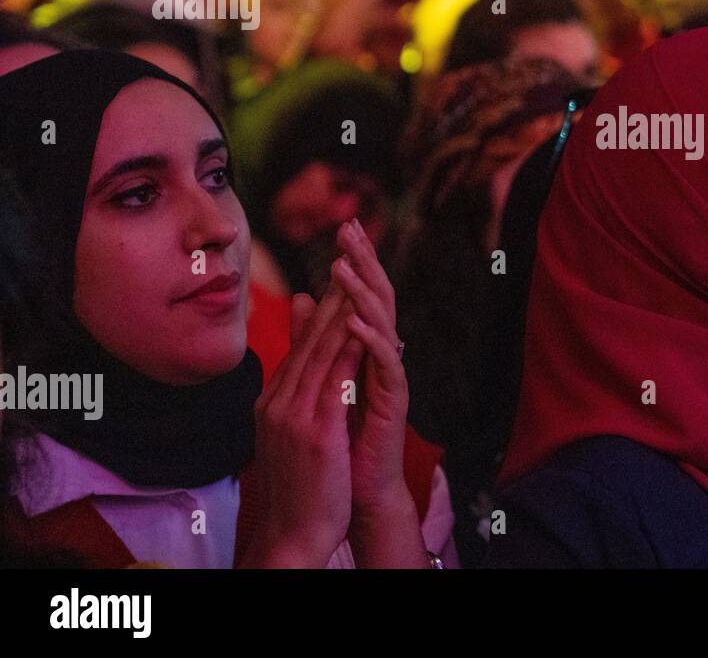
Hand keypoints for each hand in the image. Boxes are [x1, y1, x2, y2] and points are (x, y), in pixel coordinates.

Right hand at [242, 280, 361, 567]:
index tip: (341, 272)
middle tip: (347, 255)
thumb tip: (306, 384)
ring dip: (341, 309)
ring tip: (357, 274)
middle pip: (309, 338)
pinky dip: (347, 349)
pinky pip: (334, 380)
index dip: (324, 306)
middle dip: (332, 294)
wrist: (291, 536)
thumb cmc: (299, 488)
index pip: (302, 344)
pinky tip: (363, 326)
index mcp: (274, 401)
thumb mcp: (294, 435)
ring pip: (320, 350)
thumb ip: (300, 397)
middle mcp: (279, 401)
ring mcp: (294, 414)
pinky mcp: (315, 431)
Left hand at [330, 218, 410, 518]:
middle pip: (377, 297)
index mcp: (365, 348)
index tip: (343, 226)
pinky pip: (384, 364)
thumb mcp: (320, 377)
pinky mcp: (393, 401)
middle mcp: (382, 356)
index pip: (361, 293)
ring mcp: (389, 377)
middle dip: (364, 261)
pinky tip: (355, 322)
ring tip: (343, 266)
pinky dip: (370, 340)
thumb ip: (317, 338)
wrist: (355, 491)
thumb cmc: (340, 437)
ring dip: (361, 293)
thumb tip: (305, 299)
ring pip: (382, 323)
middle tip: (350, 227)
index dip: (355, 260)